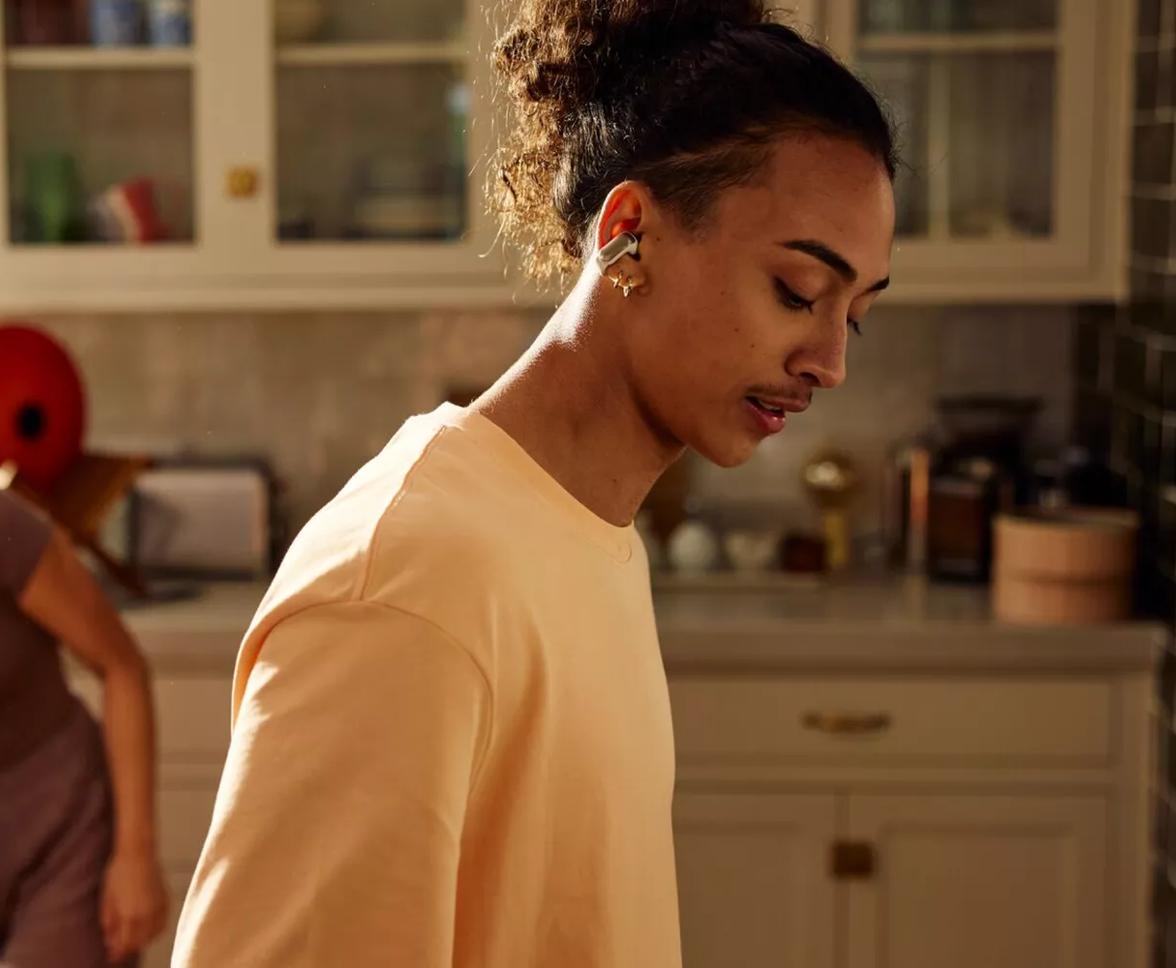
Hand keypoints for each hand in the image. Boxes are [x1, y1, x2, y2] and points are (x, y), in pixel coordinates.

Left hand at [100, 847, 169, 963]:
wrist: (138, 852)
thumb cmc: (119, 872)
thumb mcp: (107, 899)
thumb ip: (109, 922)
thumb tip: (109, 939)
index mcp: (131, 915)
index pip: (126, 944)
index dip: (117, 953)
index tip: (111, 957)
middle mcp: (148, 913)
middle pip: (141, 942)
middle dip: (129, 948)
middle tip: (118, 950)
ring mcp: (159, 906)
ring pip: (154, 933)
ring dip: (143, 940)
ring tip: (132, 940)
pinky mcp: (165, 898)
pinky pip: (163, 922)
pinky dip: (155, 930)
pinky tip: (148, 929)